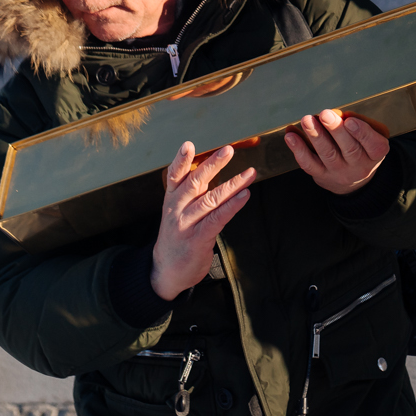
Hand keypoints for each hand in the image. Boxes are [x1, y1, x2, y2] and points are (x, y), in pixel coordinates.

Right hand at [153, 142, 255, 301]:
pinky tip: (244, 196)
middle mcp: (176, 209)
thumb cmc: (178, 236)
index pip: (174, 176)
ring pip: (210, 200)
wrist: (166, 271)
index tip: (189, 144)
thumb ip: (190, 191)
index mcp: (171, 199)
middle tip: (229, 149)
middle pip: (194, 183)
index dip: (180, 160)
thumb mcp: (177, 211)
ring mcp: (186, 225)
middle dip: (213, 165)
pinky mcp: (197, 239)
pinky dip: (231, 206)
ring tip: (250, 173)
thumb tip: (207, 167)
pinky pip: (217, 219)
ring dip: (232, 185)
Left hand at [286, 109, 389, 195]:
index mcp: (375, 154)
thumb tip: (337, 113)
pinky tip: (291, 136)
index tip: (350, 120)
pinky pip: (309, 164)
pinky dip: (299, 150)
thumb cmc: (362, 149)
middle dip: (335, 130)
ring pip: (327, 155)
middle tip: (325, 114)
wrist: (353, 180)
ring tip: (307, 120)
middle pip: (349, 149)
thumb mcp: (371, 137)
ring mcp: (339, 173)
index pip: (373, 145)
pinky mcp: (322, 176)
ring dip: (316, 136)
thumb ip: (359, 123)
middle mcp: (359, 166)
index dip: (362, 133)